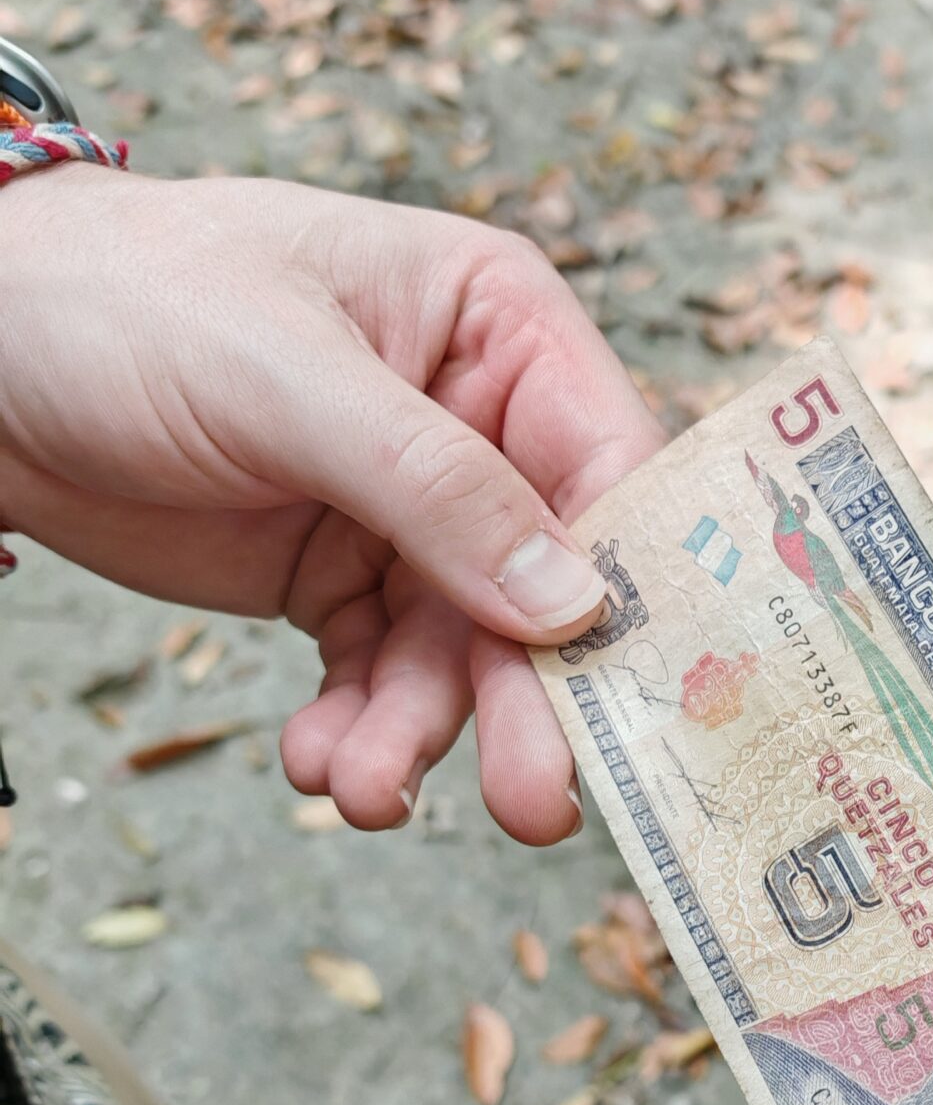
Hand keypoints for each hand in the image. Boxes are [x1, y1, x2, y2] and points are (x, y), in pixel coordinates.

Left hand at [0, 168, 664, 840]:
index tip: (629, 694)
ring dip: (420, 733)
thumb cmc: (130, 300)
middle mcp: (480, 426)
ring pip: (463, 655)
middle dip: (528, 698)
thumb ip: (434, 486)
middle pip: (548, 587)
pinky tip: (319, 761)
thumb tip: (571, 603)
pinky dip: (359, 733)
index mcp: (499, 327)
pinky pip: (383, 679)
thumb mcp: (284, 375)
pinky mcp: (344, 582)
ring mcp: (414, 515)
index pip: (608, 463)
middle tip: (533, 804)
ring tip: (360, 788)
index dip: (627, 582)